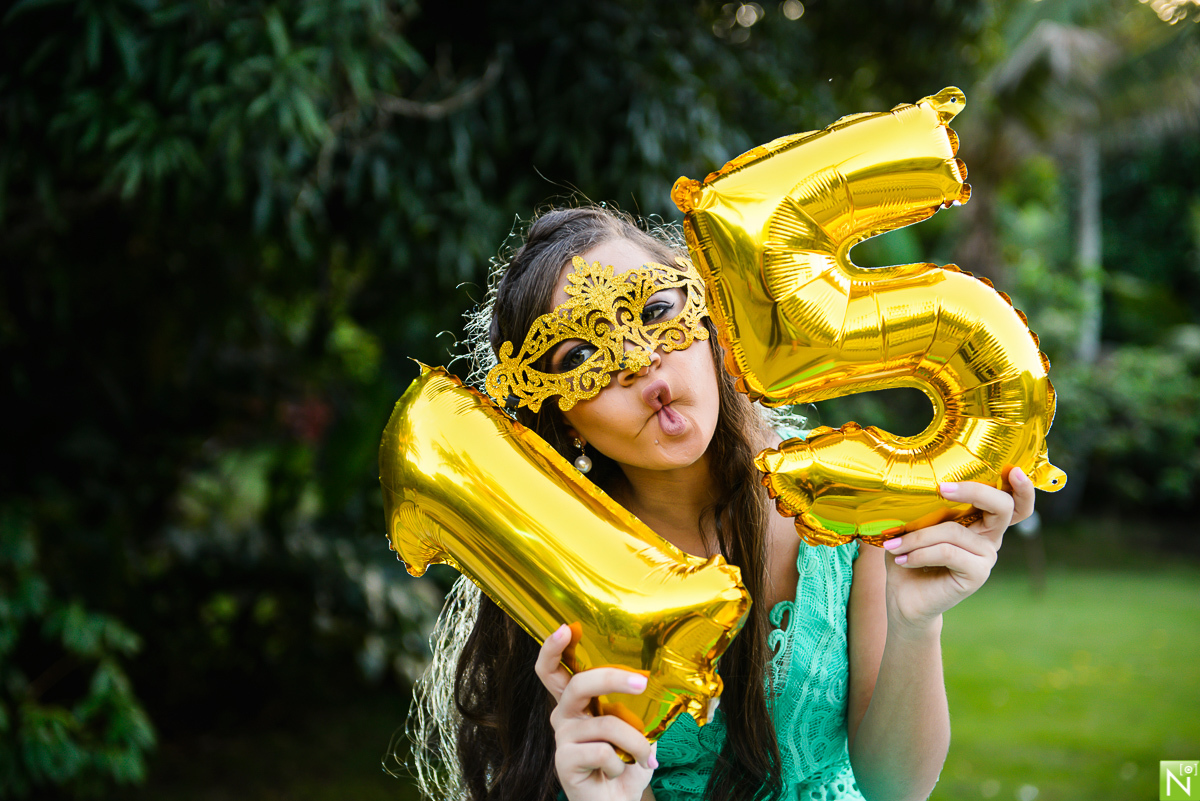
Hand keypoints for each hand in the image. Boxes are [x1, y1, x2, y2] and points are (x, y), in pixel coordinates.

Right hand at [536, 624, 657, 800]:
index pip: (553, 669)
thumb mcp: (635, 730)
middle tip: (641, 683)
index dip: (552, 648)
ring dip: (635, 742)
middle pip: (578, 685)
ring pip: (605, 724)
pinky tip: (617, 772)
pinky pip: (602, 751)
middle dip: (611, 678)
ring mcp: (562, 738)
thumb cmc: (625, 764)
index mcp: (577, 702)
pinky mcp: (563, 761)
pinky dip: (621, 763)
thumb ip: (636, 708)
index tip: (566, 628)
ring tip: (645, 758)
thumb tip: (651, 682)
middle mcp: (564, 715)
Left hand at [880, 467, 1035, 633]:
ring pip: (955, 532)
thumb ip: (922, 506)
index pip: (1012, 501)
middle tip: (942, 488)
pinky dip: (920, 553)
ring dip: (918, 537)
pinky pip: (948, 552)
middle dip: (975, 491)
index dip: (1021, 487)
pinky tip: (902, 559)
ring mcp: (987, 556)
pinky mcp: (978, 574)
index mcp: (979, 520)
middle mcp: (990, 536)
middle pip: (1002, 507)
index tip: (1012, 470)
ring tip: (894, 545)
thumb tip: (911, 483)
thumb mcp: (913, 526)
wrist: (905, 599)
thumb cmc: (909, 557)